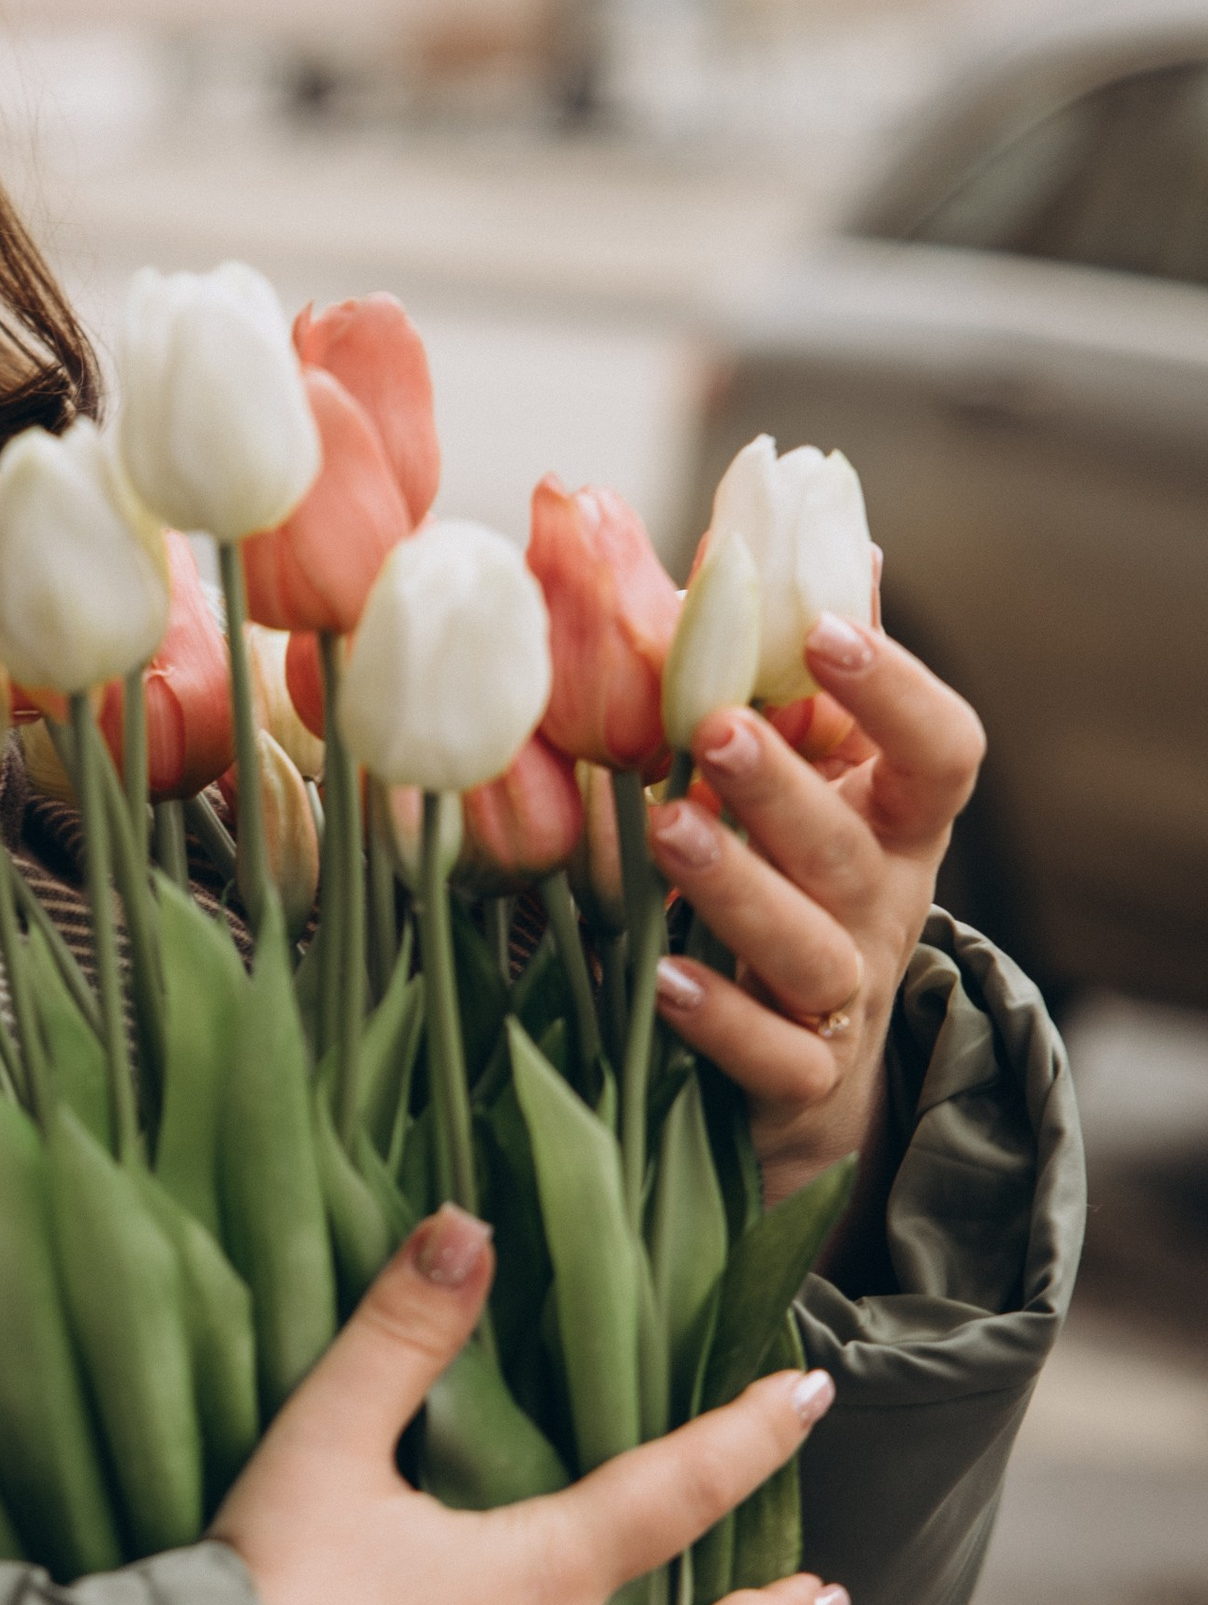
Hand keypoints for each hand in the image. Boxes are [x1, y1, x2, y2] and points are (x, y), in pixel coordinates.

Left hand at [646, 611, 984, 1216]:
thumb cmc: (786, 890)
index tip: (824, 629)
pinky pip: (774, 1057)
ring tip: (664, 826)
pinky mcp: (798, 1085)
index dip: (897, 691)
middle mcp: (884, 911)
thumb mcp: (801, 783)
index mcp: (894, 825)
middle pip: (854, 850)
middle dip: (788, 787)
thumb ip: (795, 668)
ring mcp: (846, 1002)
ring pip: (814, 950)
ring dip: (739, 887)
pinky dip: (722, 1019)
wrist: (797, 1082)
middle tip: (713, 726)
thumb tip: (800, 519)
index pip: (943, 753)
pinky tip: (660, 978)